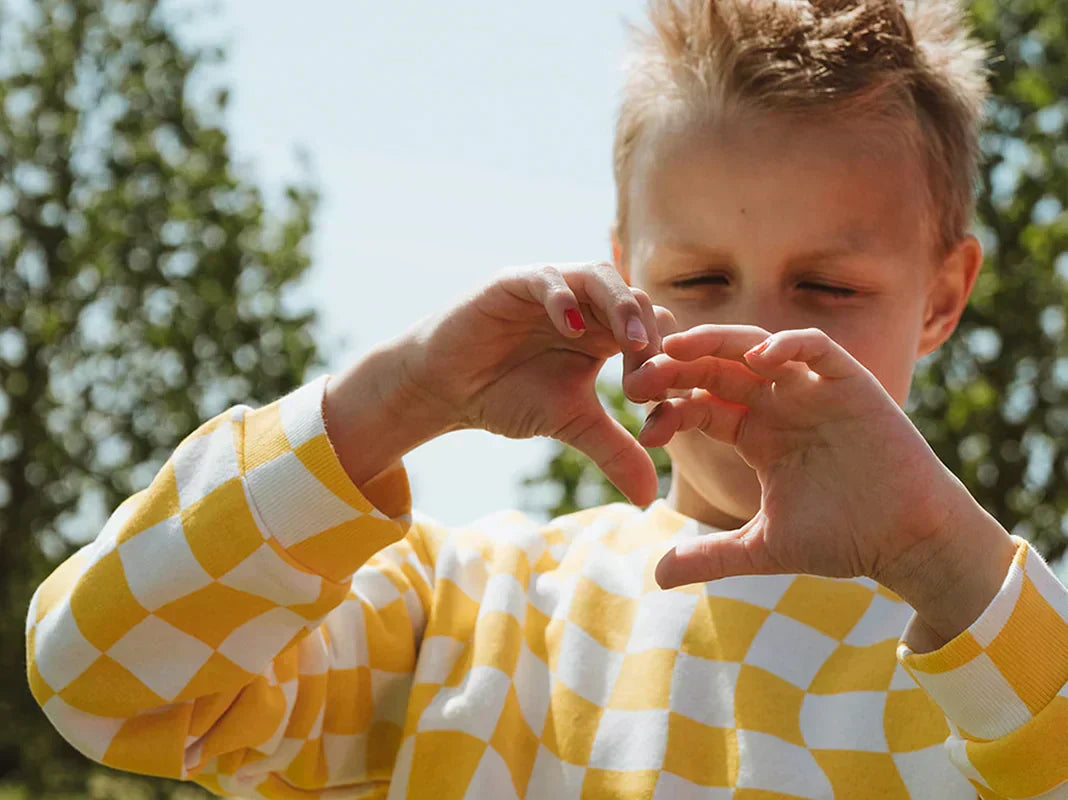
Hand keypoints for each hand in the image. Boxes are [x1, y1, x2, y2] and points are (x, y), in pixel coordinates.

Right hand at [327, 263, 674, 504]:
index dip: (666, 364)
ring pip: (601, 279)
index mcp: (605, 330)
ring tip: (634, 344)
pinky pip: (548, 279)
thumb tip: (649, 497)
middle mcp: (585, 302)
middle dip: (652, 339)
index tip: (662, 407)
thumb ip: (613, 449)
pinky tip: (571, 328)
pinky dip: (563, 299)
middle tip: (651, 381)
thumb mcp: (571, 423)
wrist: (448, 388)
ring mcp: (552, 287)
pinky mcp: (515, 282)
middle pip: (637, 301)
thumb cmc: (508, 396)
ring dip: (623, 310)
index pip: (655, 331)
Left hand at [627, 325, 972, 592]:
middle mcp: (778, 405)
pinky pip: (817, 348)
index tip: (644, 429)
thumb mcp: (763, 548)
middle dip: (679, 368)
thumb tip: (657, 579)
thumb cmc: (843, 540)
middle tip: (643, 377)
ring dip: (719, 341)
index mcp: (754, 434)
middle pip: (718, 368)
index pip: (700, 406)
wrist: (909, 542)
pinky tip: (761, 359)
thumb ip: (712, 556)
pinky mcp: (851, 385)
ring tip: (682, 346)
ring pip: (758, 346)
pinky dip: (791, 344)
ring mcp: (812, 391)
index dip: (670, 411)